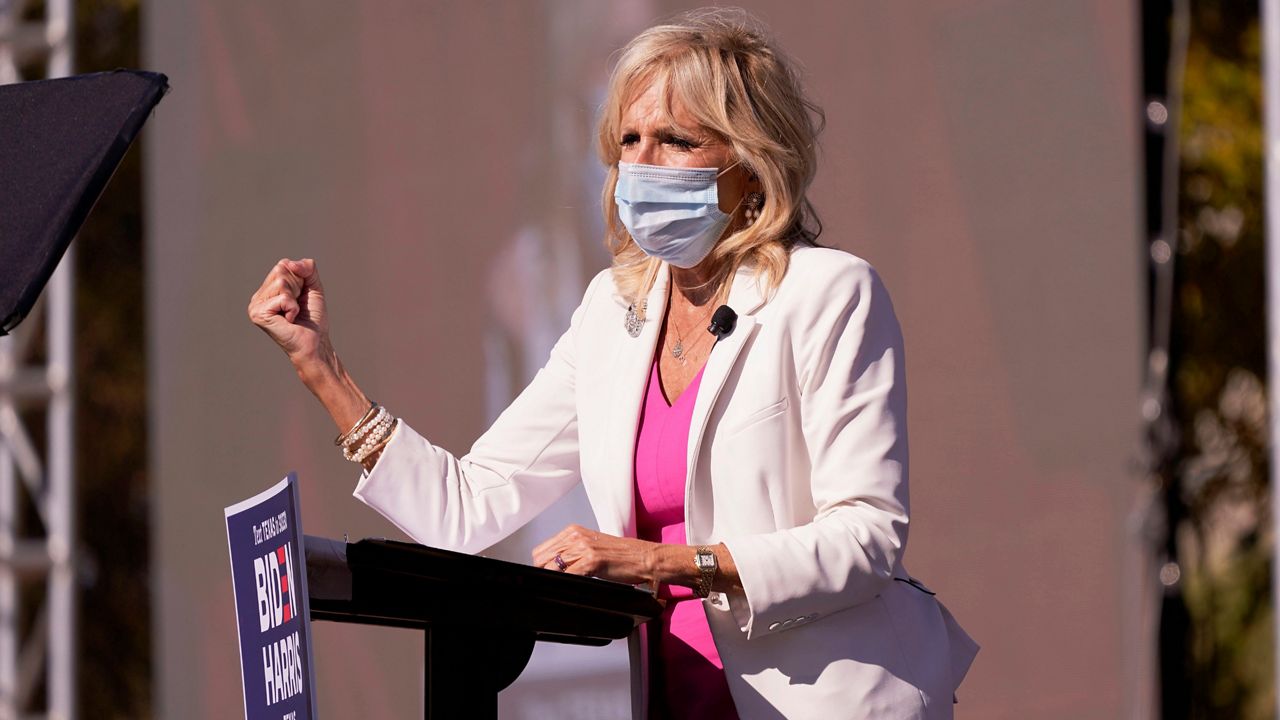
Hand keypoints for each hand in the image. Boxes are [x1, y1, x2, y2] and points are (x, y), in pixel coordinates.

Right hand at [247, 258, 330, 369]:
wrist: (315, 342)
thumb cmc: (313, 318)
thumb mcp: (313, 286)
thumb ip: (307, 268)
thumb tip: (289, 263)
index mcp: (267, 289)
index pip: (283, 265)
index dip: (300, 279)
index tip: (301, 297)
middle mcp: (258, 296)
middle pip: (281, 271)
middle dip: (298, 287)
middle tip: (297, 307)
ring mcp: (255, 305)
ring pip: (282, 283)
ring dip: (295, 299)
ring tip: (293, 314)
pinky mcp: (258, 314)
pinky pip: (283, 298)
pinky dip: (293, 308)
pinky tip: (289, 320)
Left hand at [532, 524, 659, 585]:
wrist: (643, 557)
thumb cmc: (620, 556)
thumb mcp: (591, 547)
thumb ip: (572, 553)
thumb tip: (552, 569)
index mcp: (573, 531)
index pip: (541, 550)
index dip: (540, 566)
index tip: (545, 577)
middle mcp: (575, 536)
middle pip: (541, 559)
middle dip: (544, 574)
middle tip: (553, 585)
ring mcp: (583, 547)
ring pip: (551, 567)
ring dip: (554, 580)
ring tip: (563, 587)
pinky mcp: (591, 560)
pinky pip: (568, 575)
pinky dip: (565, 584)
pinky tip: (572, 588)